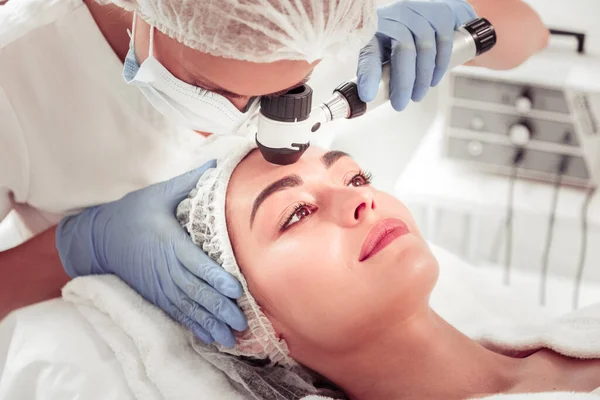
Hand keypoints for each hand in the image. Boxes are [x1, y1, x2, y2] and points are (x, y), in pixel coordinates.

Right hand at [56, 160, 246, 346]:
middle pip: (197, 292)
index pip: (198, 264)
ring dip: (210, 322)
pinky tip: (211, 337)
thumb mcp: (158, 194)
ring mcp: (161, 285)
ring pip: (189, 307)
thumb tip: (216, 165)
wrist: (99, 238)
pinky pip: (178, 313)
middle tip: (241, 321)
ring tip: (230, 338)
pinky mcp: (156, 295)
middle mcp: (167, 269)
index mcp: (171, 244)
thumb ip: (189, 182)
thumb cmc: (132, 213)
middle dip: (220, 308)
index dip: (217, 278)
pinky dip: (195, 325)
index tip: (236, 289)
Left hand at [357, 0, 476, 110]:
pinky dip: (440, 65)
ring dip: (422, 78)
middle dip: (403, 83)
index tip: (368, 96)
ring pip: (426, 48)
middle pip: (403, 50)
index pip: (372, 50)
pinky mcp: (441, 12)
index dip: (369, 74)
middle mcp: (397, 14)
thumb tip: (373, 95)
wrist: (423, 8)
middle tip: (400, 104)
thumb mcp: (382, 44)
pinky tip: (433, 80)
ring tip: (417, 95)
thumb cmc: (399, 31)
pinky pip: (444, 41)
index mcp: (376, 25)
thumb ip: (378, 64)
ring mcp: (421, 11)